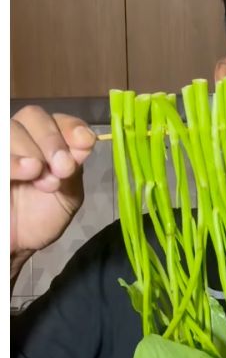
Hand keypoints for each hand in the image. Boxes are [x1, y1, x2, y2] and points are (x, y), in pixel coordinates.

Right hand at [10, 107, 95, 273]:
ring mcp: (3, 148)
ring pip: (11, 128)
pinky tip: (26, 173)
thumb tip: (85, 141)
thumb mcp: (68, 193)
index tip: (84, 143)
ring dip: (32, 151)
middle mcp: (22, 136)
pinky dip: (12, 161)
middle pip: (34, 116)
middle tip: (63, 169)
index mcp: (48, 141)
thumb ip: (75, 167)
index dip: (72, 127)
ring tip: (44, 181)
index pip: (59, 119)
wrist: (17, 241)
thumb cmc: (43, 215)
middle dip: (53, 141)